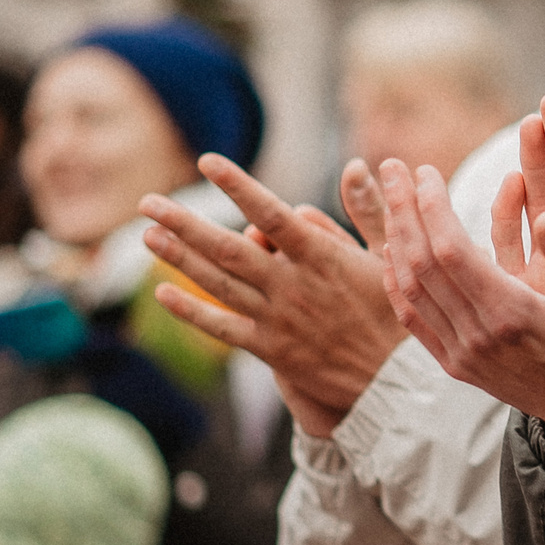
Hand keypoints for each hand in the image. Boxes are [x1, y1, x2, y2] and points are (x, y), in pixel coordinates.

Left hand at [141, 155, 407, 437]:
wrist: (396, 382)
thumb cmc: (397, 313)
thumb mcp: (392, 255)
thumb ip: (369, 209)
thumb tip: (358, 165)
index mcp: (321, 258)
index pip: (271, 213)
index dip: (237, 186)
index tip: (207, 161)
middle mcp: (292, 286)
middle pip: (227, 249)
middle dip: (184, 223)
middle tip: (148, 202)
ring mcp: (277, 319)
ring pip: (218, 284)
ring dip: (179, 258)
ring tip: (147, 233)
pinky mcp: (270, 349)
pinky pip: (222, 327)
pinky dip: (190, 311)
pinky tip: (162, 294)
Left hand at [378, 95, 544, 446]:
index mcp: (513, 313)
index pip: (451, 249)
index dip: (432, 206)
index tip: (425, 171)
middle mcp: (479, 336)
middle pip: (421, 263)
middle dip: (404, 210)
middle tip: (394, 167)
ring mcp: (463, 355)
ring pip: (410, 288)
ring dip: (396, 238)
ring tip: (391, 197)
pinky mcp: (458, 366)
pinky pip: (413, 318)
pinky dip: (396, 279)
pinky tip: (393, 250)